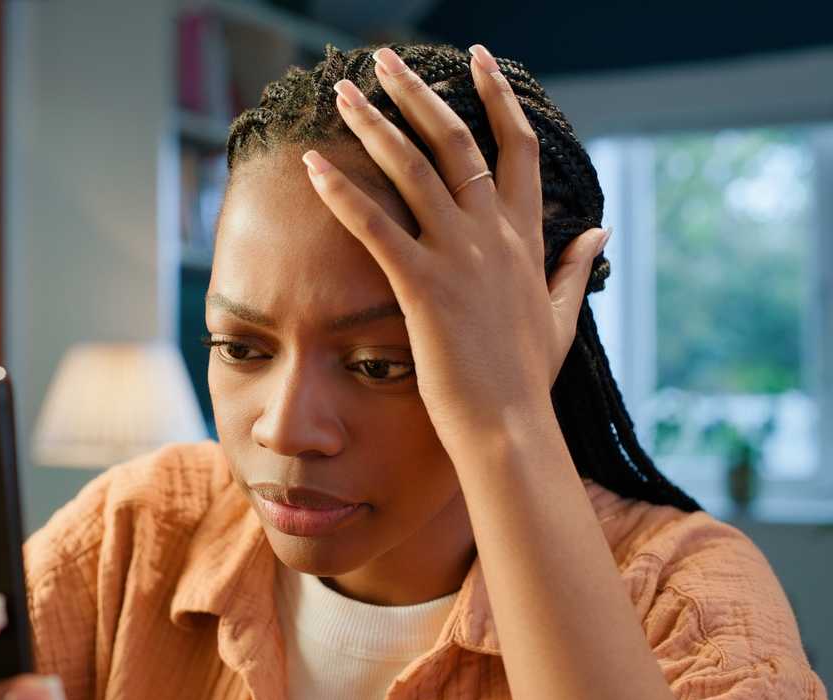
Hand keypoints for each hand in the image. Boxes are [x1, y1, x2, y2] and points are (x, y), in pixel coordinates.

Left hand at [302, 43, 609, 441]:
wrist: (508, 427)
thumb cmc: (526, 379)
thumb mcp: (562, 315)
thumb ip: (575, 266)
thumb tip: (600, 230)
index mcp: (524, 238)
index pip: (515, 148)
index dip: (497, 98)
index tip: (476, 60)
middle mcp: (493, 235)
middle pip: (456, 141)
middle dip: (419, 93)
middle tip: (385, 58)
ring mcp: (458, 256)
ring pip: (413, 168)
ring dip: (374, 123)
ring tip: (342, 91)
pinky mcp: (422, 285)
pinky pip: (376, 225)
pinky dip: (342, 192)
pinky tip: (313, 165)